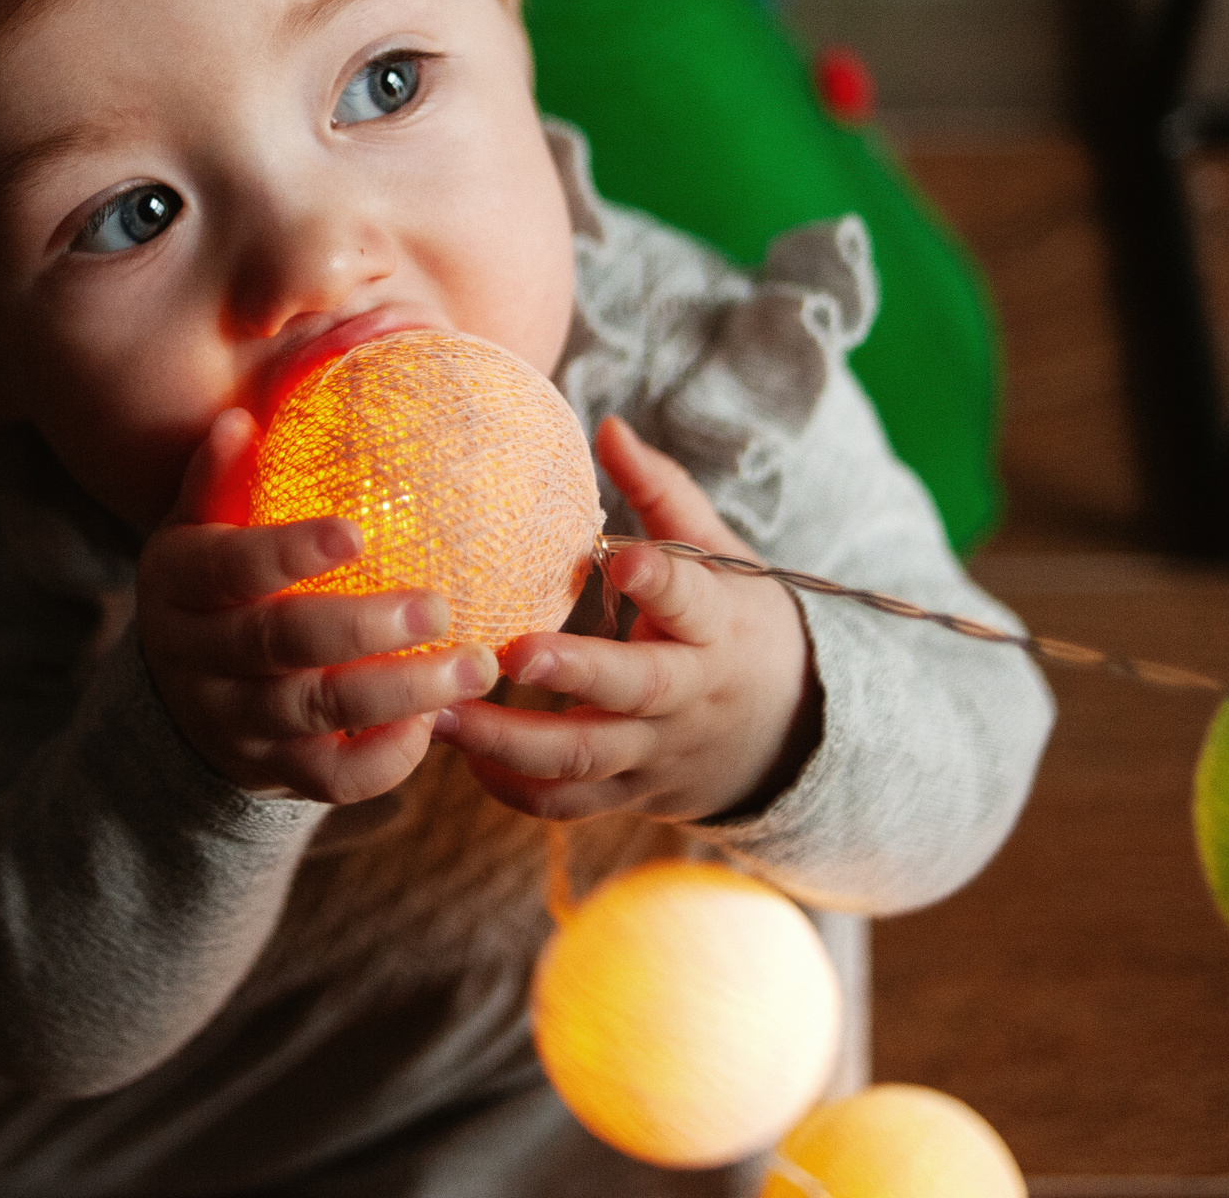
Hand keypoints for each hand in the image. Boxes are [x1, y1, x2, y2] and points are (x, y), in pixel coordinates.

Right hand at [135, 408, 500, 803]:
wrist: (179, 700)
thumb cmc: (215, 584)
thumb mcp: (200, 528)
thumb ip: (220, 479)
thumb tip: (241, 421)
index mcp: (181, 583)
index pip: (231, 567)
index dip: (289, 553)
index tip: (356, 531)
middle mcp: (198, 658)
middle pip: (280, 644)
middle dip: (364, 629)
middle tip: (441, 605)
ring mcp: (236, 722)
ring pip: (318, 713)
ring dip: (402, 693)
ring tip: (476, 667)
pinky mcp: (275, 772)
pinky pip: (334, 780)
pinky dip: (390, 759)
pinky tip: (436, 721)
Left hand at [433, 415, 818, 822]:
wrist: (785, 735)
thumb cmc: (735, 624)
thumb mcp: (721, 557)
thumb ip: (662, 494)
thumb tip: (608, 424)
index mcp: (716, 626)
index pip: (692, 601)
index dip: (660, 582)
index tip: (619, 559)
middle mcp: (688, 695)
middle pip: (635, 690)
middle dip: (576, 673)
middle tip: (514, 652)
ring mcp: (655, 751)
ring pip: (586, 758)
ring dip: (510, 742)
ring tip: (442, 713)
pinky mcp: (629, 794)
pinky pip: (567, 804)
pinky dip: (513, 789)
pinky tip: (460, 756)